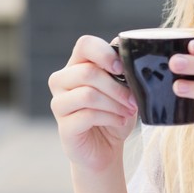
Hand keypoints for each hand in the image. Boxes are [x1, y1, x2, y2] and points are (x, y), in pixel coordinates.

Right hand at [48, 35, 138, 171]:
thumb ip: (123, 69)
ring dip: (115, 103)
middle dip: (117, 86)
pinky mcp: (63, 127)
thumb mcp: (125, 87)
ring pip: (88, 94)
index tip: (121, 67)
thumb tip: (129, 50)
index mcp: (78, 64)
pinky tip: (120, 121)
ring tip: (129, 110)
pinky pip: (87, 116)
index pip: (84, 44)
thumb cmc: (116, 111)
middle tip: (134, 99)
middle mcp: (62, 81)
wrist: (107, 147)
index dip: (104, 53)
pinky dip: (110, 117)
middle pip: (87, 72)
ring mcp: (59, 104)